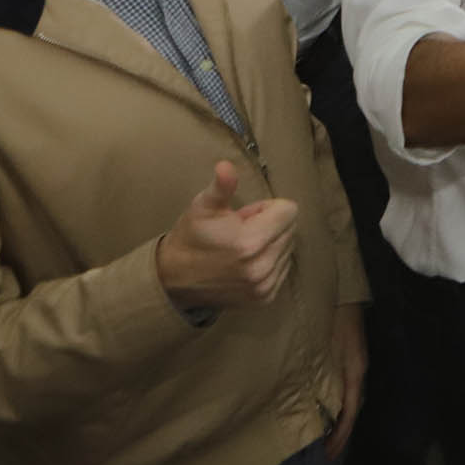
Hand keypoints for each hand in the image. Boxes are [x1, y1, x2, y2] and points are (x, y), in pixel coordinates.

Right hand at [157, 160, 301, 311]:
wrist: (174, 279)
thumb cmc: (192, 237)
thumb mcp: (203, 206)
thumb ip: (222, 186)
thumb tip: (226, 166)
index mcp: (251, 241)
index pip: (289, 210)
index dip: (267, 208)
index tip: (244, 216)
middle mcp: (262, 266)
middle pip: (291, 229)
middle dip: (270, 224)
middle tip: (241, 231)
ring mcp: (264, 285)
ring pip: (289, 248)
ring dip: (271, 243)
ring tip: (242, 247)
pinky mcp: (265, 298)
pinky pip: (284, 268)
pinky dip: (271, 261)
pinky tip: (246, 263)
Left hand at [324, 303, 365, 459]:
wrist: (343, 289)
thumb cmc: (333, 318)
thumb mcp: (328, 350)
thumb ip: (324, 378)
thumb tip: (319, 408)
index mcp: (354, 372)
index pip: (349, 414)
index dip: (340, 435)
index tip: (328, 454)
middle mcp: (358, 370)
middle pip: (352, 408)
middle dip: (341, 430)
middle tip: (328, 448)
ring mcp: (355, 361)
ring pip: (350, 396)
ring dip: (340, 416)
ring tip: (327, 430)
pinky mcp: (349, 353)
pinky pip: (346, 384)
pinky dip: (338, 399)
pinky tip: (327, 401)